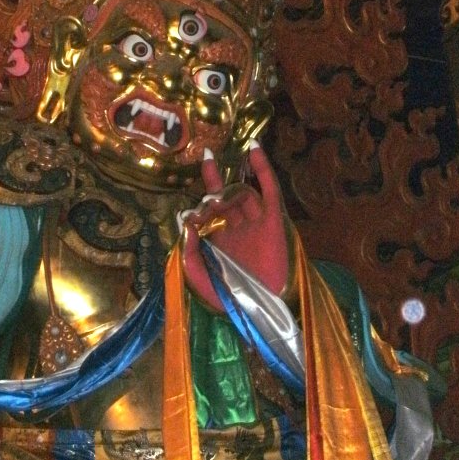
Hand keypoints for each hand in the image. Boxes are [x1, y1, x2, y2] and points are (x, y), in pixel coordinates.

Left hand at [181, 141, 289, 311]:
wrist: (259, 310)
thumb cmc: (228, 299)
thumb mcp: (198, 276)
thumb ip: (189, 251)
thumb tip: (185, 222)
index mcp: (219, 240)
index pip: (207, 212)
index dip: (198, 205)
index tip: (189, 212)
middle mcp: (237, 228)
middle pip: (224, 198)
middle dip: (212, 189)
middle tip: (204, 175)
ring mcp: (255, 222)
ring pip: (242, 194)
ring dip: (229, 191)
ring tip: (218, 197)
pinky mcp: (273, 221)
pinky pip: (269, 190)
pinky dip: (262, 169)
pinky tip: (253, 149)